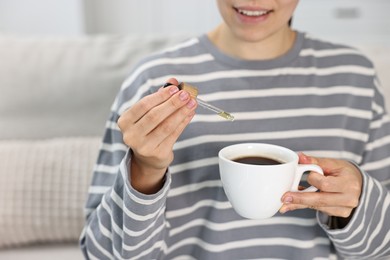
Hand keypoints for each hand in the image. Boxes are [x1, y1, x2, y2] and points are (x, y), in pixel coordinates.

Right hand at [117, 78, 196, 192]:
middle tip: (186, 95)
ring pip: (166, 126)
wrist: (148, 157)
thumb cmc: (148, 128)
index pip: (143, 105)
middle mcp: (131, 135)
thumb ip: (160, 96)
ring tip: (192, 103)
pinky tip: (190, 114)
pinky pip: (174, 135)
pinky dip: (183, 122)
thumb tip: (174, 81)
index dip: (160, 96)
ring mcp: (144, 147)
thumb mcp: (149, 112)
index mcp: (125, 121)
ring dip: (181, 113)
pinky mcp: (158, 154)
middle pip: (154, 116)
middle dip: (172, 104)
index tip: (175, 88)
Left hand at [279, 153, 362, 217]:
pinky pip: (319, 210)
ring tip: (284, 202)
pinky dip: (307, 205)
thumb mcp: (333, 163)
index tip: (310, 174)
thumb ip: (315, 161)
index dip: (314, 179)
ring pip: (317, 206)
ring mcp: (346, 209)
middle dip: (300, 199)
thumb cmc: (344, 171)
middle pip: (320, 200)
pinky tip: (296, 202)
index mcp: (349, 183)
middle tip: (284, 198)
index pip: (325, 184)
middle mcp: (350, 198)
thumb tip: (299, 157)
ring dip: (300, 203)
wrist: (358, 184)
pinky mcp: (340, 214)